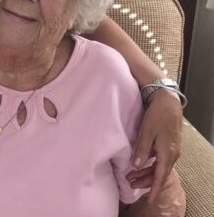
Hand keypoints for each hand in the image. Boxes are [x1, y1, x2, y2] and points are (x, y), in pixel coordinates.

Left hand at [127, 88, 181, 202]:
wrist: (168, 101)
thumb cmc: (157, 115)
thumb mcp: (147, 132)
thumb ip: (142, 149)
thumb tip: (136, 166)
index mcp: (167, 153)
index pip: (160, 176)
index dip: (154, 188)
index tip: (149, 200)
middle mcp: (172, 154)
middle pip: (158, 173)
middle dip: (145, 181)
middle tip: (130, 184)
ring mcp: (171, 149)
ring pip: (159, 166)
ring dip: (146, 173)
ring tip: (131, 177)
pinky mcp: (168, 144)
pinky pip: (159, 160)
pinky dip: (150, 164)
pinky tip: (141, 164)